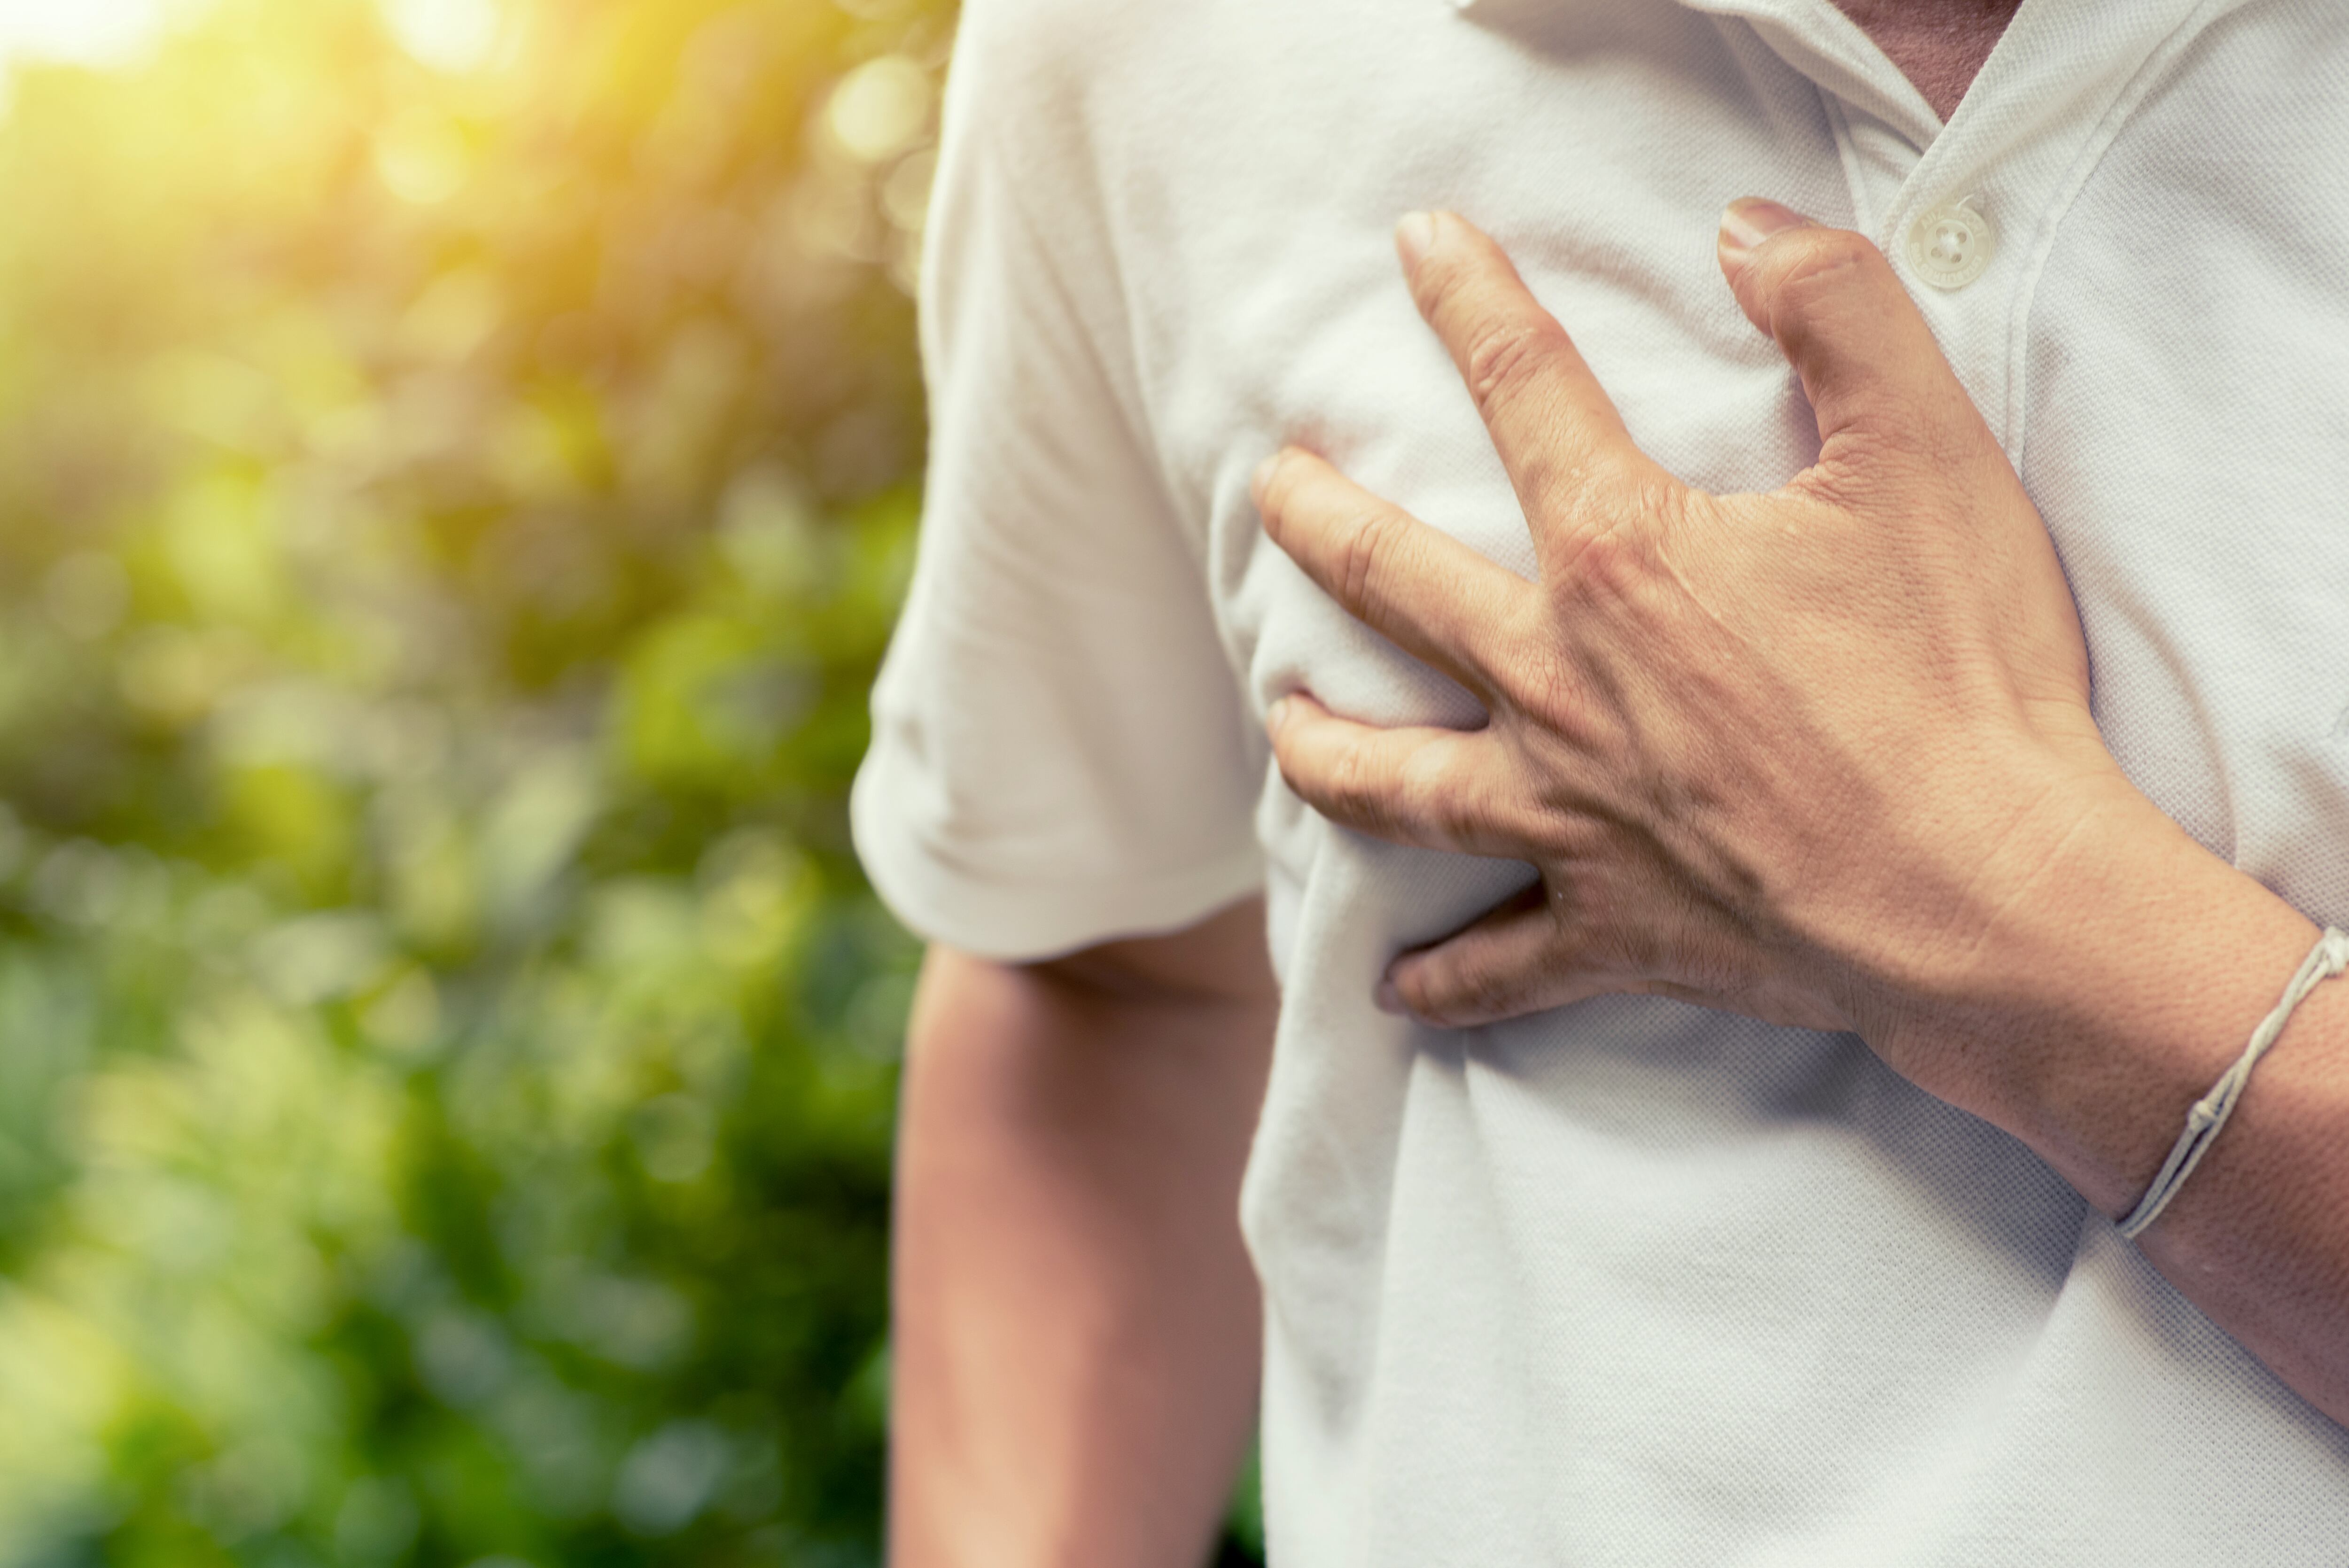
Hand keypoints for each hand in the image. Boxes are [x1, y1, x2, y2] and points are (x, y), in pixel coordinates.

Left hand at [1255, 202, 2137, 1109]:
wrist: (1990, 893)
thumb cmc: (1961, 675)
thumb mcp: (1929, 451)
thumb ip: (1840, 312)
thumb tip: (1747, 228)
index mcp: (1622, 560)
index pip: (1523, 392)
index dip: (1469, 300)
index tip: (1418, 244)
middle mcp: (1559, 687)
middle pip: (1393, 589)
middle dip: (1319, 527)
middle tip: (1272, 492)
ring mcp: (1570, 818)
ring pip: (1394, 786)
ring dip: (1325, 750)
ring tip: (1283, 726)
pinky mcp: (1612, 929)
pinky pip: (1498, 968)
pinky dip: (1445, 983)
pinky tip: (1394, 991)